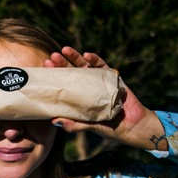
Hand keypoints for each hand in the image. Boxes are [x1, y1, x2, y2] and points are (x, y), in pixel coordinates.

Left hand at [46, 47, 166, 150]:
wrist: (132, 126)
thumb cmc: (108, 128)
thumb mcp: (88, 126)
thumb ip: (74, 124)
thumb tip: (55, 121)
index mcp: (78, 97)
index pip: (64, 84)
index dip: (54, 75)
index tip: (44, 68)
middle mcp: (87, 87)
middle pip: (72, 72)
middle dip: (61, 63)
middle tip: (51, 57)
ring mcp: (99, 81)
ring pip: (84, 66)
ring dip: (75, 57)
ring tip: (65, 50)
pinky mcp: (112, 78)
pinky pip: (102, 66)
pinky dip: (95, 59)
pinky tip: (87, 55)